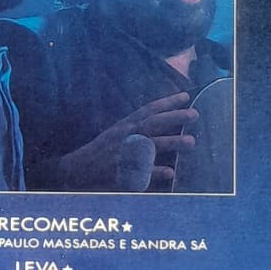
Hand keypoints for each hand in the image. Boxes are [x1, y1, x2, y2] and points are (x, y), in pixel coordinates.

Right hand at [55, 92, 198, 191]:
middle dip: (174, 118)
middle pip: (152, 124)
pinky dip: (155, 172)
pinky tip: (171, 173)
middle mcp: (125, 137)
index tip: (185, 96)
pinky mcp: (121, 173)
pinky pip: (140, 173)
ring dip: (171, 143)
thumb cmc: (99, 152)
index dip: (167, 102)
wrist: (75, 171)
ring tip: (191, 142)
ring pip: (150, 146)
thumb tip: (159, 122)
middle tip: (194, 114)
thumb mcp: (116, 133)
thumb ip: (136, 128)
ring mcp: (123, 154)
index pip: (147, 110)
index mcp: (124, 126)